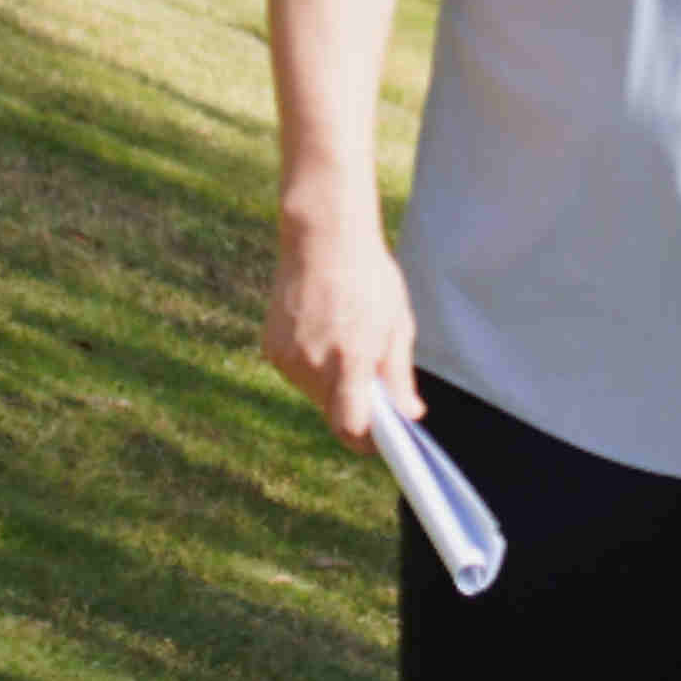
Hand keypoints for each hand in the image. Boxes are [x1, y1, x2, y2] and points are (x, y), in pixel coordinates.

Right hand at [261, 192, 421, 445]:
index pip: (351, 427)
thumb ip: (399, 377)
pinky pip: (298, 373)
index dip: (366, 441)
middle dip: (356, 406)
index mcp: (349, 361)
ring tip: (351, 345)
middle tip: (375, 379)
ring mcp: (286, 358)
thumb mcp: (398, 327)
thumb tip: (410, 415)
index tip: (383, 441)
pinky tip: (328, 336)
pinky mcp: (270, 348)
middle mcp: (312, 365)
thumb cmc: (370, 280)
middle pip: (334, 412)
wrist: (322, 240)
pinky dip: (315, 367)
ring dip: (334, 385)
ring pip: (315, 394)